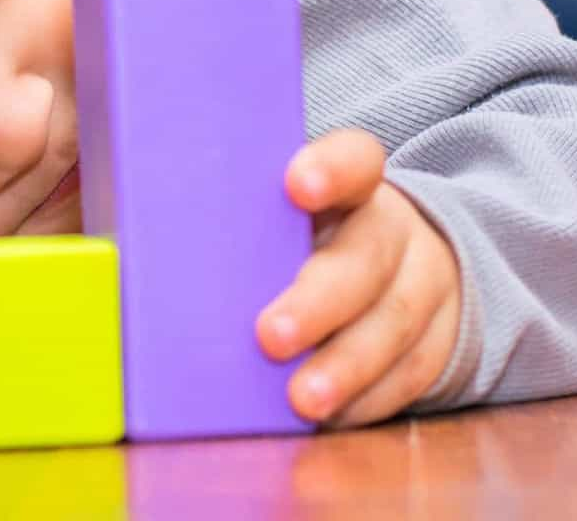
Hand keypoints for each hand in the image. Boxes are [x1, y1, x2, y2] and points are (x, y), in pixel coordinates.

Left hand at [256, 129, 461, 425]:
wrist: (405, 267)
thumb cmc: (308, 243)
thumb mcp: (282, 218)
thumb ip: (235, 224)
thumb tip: (137, 246)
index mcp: (352, 187)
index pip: (354, 161)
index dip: (332, 169)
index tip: (296, 184)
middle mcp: (393, 231)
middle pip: (367, 257)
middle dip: (320, 301)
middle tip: (270, 336)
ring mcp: (424, 286)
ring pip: (394, 322)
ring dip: (346, 366)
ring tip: (301, 400)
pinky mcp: (439, 341)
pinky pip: (410, 373)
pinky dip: (367, 399)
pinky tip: (328, 417)